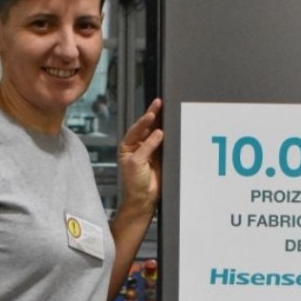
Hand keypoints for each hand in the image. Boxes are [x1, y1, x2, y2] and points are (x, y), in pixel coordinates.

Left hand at [118, 98, 163, 214]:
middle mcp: (138, 146)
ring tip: (167, 110)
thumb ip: (147, 146)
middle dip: (153, 115)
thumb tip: (158, 132)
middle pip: (146, 127)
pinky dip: (169, 136)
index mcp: (127, 146)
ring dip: (161, 123)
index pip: (136, 129)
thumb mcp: (137, 162)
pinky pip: (165, 143)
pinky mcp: (160, 157)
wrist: (143, 198)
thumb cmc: (133, 183)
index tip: (152, 113)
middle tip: (159, 103)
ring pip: (156, 133)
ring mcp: (150, 151)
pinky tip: (172, 127)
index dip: (144, 120)